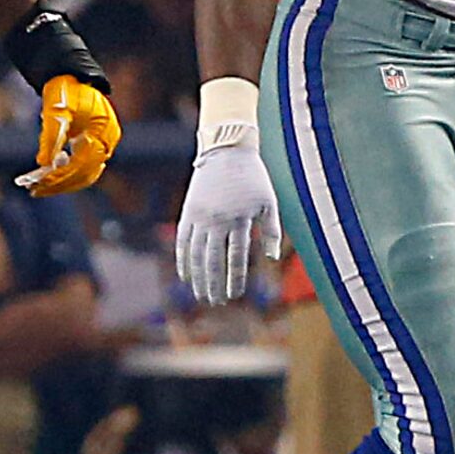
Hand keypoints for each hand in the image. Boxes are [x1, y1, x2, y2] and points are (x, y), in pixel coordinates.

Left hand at [18, 74, 120, 195]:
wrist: (71, 76)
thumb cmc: (64, 89)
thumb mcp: (56, 110)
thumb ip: (51, 136)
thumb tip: (43, 163)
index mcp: (104, 130)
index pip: (84, 163)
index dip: (62, 176)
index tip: (40, 183)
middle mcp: (108, 141)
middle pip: (86, 173)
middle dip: (60, 184)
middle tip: (35, 191)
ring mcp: (103, 144)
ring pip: (85, 174)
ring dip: (62, 183)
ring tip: (38, 188)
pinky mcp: (94, 146)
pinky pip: (82, 167)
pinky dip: (66, 175)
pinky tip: (47, 178)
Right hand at [176, 138, 280, 305]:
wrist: (226, 151)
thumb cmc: (253, 178)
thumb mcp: (269, 202)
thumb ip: (272, 231)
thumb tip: (272, 258)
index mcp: (239, 220)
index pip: (235, 258)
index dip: (234, 279)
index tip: (233, 296)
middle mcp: (217, 221)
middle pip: (213, 261)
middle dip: (214, 284)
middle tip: (215, 302)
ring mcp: (200, 217)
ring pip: (195, 254)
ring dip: (198, 277)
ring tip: (200, 294)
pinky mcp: (188, 212)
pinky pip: (182, 241)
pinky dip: (183, 260)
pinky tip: (185, 275)